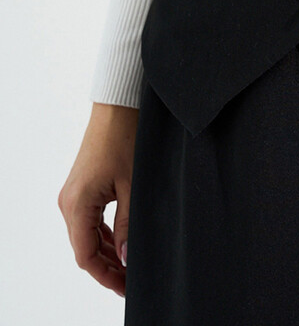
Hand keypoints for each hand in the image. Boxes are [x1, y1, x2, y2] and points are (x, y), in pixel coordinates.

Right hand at [58, 102, 139, 297]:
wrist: (118, 106)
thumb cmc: (125, 139)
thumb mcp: (133, 187)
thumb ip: (128, 225)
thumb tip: (127, 260)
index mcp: (77, 205)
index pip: (86, 256)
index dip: (105, 276)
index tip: (126, 287)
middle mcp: (69, 202)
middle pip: (85, 248)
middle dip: (108, 267)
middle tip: (132, 281)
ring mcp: (74, 194)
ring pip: (88, 235)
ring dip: (108, 251)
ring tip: (131, 265)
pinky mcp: (83, 186)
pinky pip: (91, 220)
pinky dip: (106, 234)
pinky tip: (124, 240)